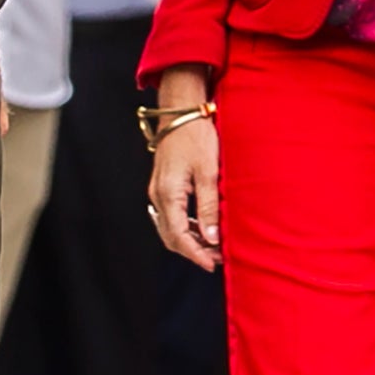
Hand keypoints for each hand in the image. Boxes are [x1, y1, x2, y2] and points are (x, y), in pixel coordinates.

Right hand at [146, 71, 221, 272]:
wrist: (182, 111)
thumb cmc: (196, 136)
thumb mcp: (209, 171)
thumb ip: (209, 206)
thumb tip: (212, 237)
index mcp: (168, 194)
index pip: (179, 236)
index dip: (196, 254)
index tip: (212, 264)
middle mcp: (158, 195)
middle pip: (171, 236)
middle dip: (193, 251)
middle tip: (216, 259)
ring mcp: (158, 190)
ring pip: (169, 227)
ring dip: (189, 240)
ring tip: (213, 246)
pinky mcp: (162, 185)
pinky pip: (170, 215)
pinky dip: (185, 226)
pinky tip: (202, 227)